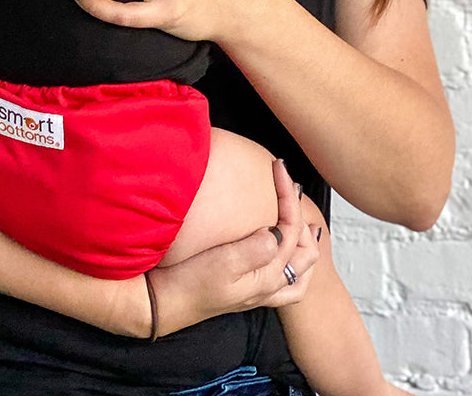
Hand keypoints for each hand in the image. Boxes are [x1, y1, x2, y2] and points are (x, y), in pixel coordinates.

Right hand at [148, 158, 320, 334]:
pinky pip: (289, 282)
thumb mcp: (224, 264)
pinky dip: (296, 264)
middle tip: (287, 185)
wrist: (166, 303)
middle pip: (304, 248)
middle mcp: (271, 285)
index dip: (288, 195)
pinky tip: (288, 253)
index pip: (290, 229)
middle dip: (301, 214)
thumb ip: (256, 249)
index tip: (277, 167)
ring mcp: (262, 290)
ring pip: (302, 269)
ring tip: (302, 218)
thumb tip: (277, 232)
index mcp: (268, 276)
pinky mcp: (250, 289)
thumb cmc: (192, 282)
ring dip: (305, 240)